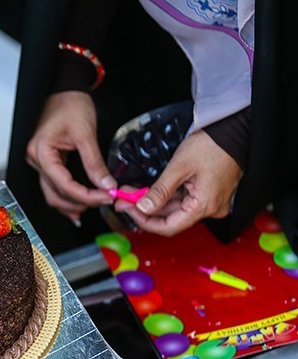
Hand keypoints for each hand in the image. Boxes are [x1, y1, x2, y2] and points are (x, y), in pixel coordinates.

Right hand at [25, 91, 115, 223]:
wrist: (63, 88)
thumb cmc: (69, 103)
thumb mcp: (85, 133)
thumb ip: (94, 163)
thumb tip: (106, 185)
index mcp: (41, 152)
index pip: (63, 184)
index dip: (86, 195)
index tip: (107, 196)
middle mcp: (34, 159)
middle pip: (55, 193)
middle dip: (80, 202)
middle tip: (104, 201)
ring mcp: (38, 162)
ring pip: (52, 193)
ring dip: (71, 204)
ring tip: (92, 206)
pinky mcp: (45, 161)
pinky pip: (53, 185)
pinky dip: (66, 196)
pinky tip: (78, 205)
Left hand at [114, 130, 242, 235]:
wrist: (234, 132)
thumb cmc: (212, 145)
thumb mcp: (179, 167)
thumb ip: (160, 190)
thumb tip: (143, 208)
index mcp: (205, 205)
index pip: (169, 227)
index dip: (145, 221)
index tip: (128, 209)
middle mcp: (210, 208)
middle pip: (171, 218)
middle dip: (145, 209)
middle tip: (123, 200)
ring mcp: (210, 202)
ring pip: (175, 209)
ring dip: (152, 202)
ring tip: (131, 192)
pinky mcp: (207, 194)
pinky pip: (183, 201)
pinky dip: (164, 197)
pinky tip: (148, 190)